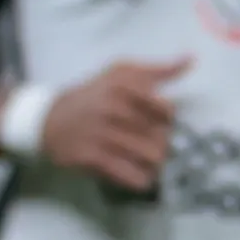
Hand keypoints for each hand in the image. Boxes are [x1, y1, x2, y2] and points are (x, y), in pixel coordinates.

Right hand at [39, 58, 190, 192]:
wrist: (49, 120)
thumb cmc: (93, 95)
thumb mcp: (120, 73)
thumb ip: (157, 70)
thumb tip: (190, 59)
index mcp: (124, 86)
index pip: (167, 110)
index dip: (168, 120)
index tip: (159, 121)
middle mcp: (114, 110)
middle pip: (162, 136)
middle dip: (163, 144)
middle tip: (154, 144)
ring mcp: (103, 135)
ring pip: (150, 158)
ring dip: (155, 164)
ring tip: (149, 161)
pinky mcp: (93, 159)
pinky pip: (131, 176)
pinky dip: (141, 179)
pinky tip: (139, 176)